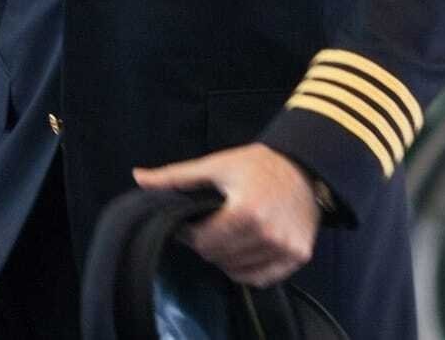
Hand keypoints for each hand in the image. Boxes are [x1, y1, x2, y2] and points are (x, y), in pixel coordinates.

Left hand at [133, 143, 320, 287]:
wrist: (306, 167)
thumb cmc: (257, 165)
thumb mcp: (216, 165)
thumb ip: (177, 176)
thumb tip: (139, 177)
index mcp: (246, 211)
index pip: (203, 242)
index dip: (194, 232)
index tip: (199, 219)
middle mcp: (268, 234)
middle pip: (219, 257)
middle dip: (210, 243)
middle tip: (217, 224)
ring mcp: (285, 248)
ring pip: (237, 270)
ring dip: (229, 257)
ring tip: (233, 233)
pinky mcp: (298, 256)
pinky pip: (261, 278)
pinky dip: (249, 268)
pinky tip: (248, 247)